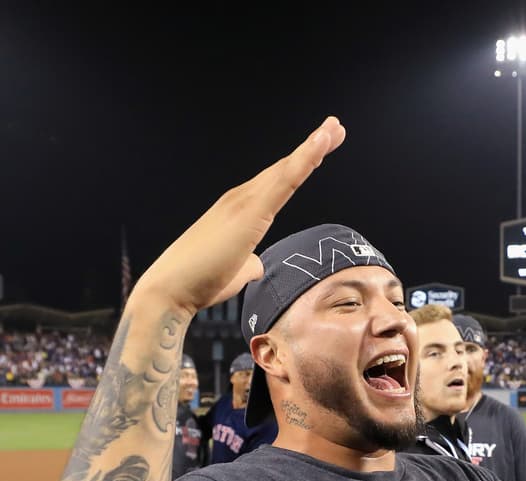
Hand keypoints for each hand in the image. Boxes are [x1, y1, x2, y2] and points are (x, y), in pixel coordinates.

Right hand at [129, 117, 346, 317]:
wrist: (171, 290)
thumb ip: (249, 264)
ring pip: (286, 169)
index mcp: (241, 210)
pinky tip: (321, 143)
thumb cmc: (201, 282)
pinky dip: (305, 159)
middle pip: (284, 168)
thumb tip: (256, 265)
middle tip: (335, 127)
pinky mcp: (251, 211)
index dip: (301, 163)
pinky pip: (285, 181)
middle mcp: (241, 198)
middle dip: (312, 147)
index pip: (278, 182)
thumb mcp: (236, 270)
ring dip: (311, 147)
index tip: (323, 147)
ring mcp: (245, 201)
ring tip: (333, 128)